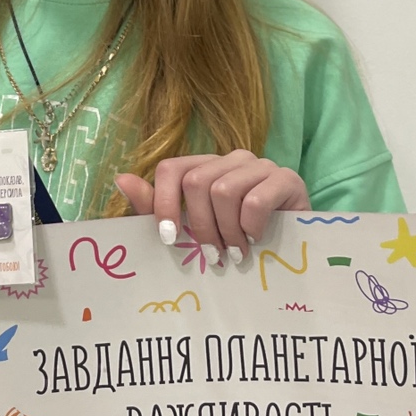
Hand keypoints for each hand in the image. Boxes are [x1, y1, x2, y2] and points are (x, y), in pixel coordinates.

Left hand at [114, 152, 310, 268]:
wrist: (294, 249)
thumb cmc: (237, 239)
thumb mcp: (193, 229)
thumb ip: (157, 207)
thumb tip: (121, 179)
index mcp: (206, 166)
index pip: (172, 168)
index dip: (164, 203)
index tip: (170, 240)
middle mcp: (232, 159)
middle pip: (197, 182)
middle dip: (200, 226)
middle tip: (212, 256)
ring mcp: (260, 166)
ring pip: (223, 190)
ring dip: (226, 232)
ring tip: (235, 253)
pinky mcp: (287, 179)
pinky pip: (255, 200)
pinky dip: (250, 227)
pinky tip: (256, 240)